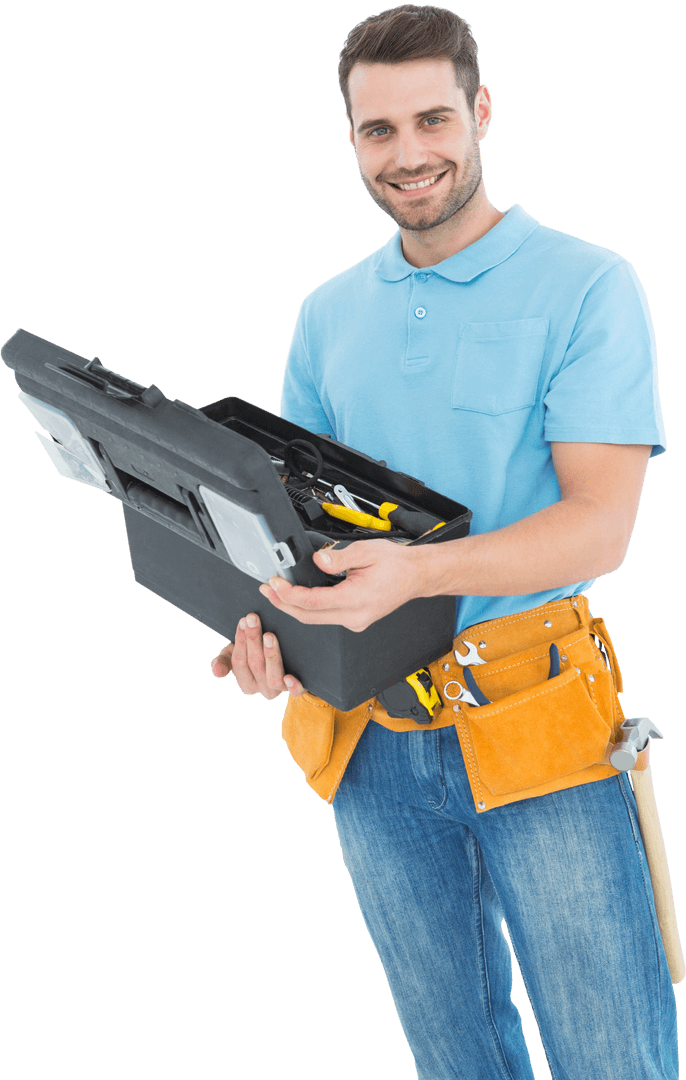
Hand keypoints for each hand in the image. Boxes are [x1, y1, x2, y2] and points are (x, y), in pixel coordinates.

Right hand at [210, 613, 306, 698]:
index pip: (239, 662)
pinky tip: (290, 677)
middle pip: (255, 665)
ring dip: (270, 656)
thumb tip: (216, 670)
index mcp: (246, 684)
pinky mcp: (296, 688)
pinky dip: (293, 686)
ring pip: (273, 677)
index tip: (243, 620)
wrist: (277, 656)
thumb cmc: (253, 654)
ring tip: (269, 635)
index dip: (240, 641)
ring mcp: (280, 689)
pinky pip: (296, 692)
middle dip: (253, 640)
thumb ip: (223, 661)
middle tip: (253, 618)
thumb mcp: (234, 656)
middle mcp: (262, 689)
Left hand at [258, 539, 423, 631]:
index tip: (275, 584)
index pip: (313, 602)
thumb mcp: (366, 552)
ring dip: (294, 606)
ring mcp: (355, 621)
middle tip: (267, 589)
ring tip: (278, 591)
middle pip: (308, 617)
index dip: (289, 594)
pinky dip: (309, 607)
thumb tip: (318, 560)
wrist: (417, 575)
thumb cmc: (397, 564)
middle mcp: (355, 616)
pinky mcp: (355, 619)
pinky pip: (325, 617)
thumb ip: (339, 558)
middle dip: (283, 604)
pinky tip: (300, 596)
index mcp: (357, 599)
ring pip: (315, 619)